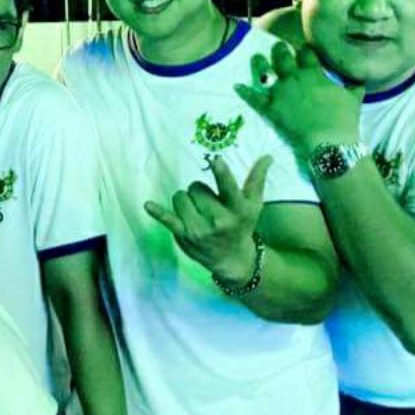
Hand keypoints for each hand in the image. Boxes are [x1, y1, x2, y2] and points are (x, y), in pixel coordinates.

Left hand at [144, 156, 270, 283]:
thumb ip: (257, 179)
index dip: (222, 174)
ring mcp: (199, 229)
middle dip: (199, 192)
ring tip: (196, 210)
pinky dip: (157, 212)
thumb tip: (267, 156)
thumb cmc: (242, 226)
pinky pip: (167, 220)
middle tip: (207, 203)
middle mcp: (218, 220)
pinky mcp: (184, 236)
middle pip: (196, 188)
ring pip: (180, 197)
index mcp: (237, 210)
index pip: (229, 188)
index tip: (216, 160)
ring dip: (185, 200)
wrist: (232, 259)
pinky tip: (147, 205)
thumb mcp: (253, 205)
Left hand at [234, 42, 363, 155]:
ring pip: (265, 72)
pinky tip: (237, 86)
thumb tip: (359, 79)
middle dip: (280, 50)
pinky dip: (244, 92)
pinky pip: (253, 98)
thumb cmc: (344, 119)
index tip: (302, 49)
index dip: (303, 50)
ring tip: (255, 58)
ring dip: (259, 64)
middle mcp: (294, 78)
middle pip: (282, 56)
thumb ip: (354, 85)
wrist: (328, 141)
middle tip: (278, 48)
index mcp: (313, 73)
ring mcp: (279, 93)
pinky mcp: (269, 109)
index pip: (306, 53)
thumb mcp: (354, 98)